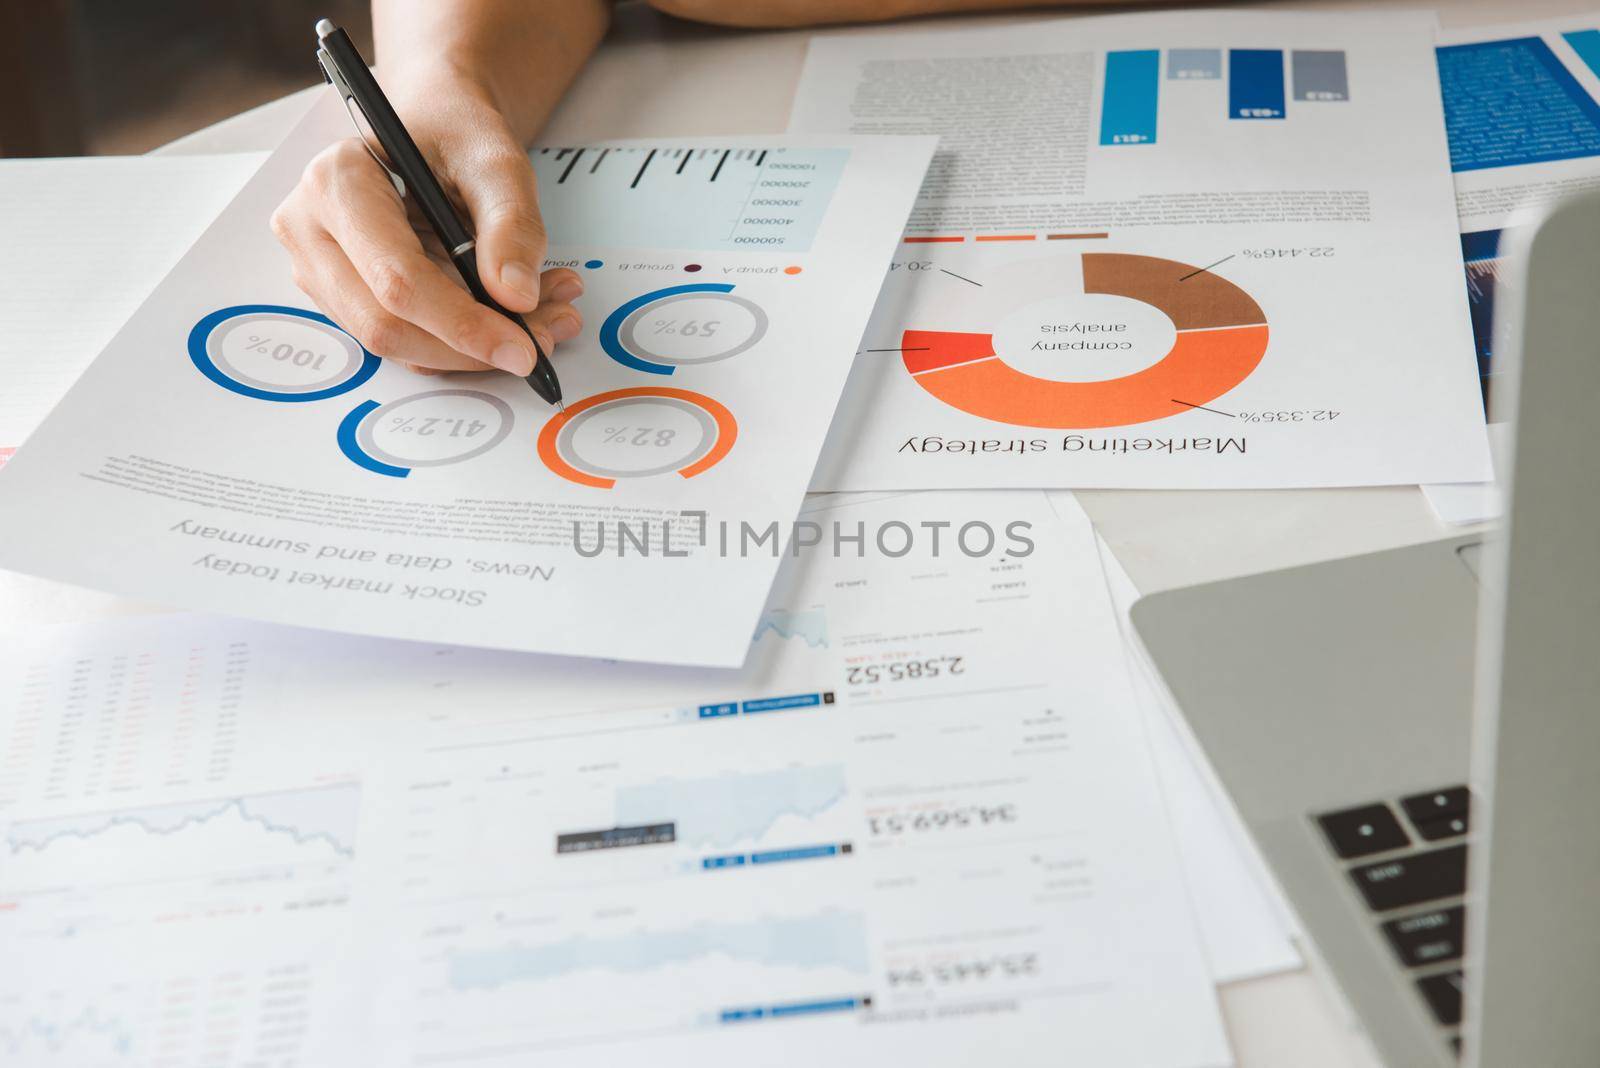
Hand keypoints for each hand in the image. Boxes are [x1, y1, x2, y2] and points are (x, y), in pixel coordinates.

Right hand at [271, 75, 582, 375]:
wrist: (436, 125)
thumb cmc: (454, 130)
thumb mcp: (495, 159)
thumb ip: (511, 223)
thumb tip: (515, 297)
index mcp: (336, 184)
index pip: (396, 280)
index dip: (463, 324)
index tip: (523, 347)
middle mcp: (311, 230)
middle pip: (387, 326)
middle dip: (471, 346)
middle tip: (544, 335)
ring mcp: (320, 269)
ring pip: (397, 343)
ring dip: (473, 349)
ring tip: (542, 315)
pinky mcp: (344, 295)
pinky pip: (405, 340)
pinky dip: (462, 341)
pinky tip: (511, 315)